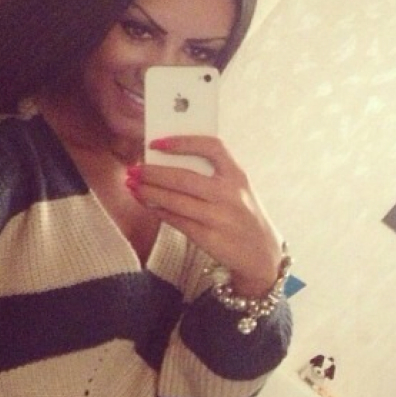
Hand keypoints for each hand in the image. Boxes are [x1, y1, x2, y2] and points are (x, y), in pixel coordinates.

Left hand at [128, 136, 282, 296]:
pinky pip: (177, 220)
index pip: (211, 147)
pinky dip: (159, 211)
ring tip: (133, 186)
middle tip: (134, 170)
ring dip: (149, 192)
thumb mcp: (237, 189)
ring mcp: (220, 218)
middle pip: (183, 177)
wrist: (262, 255)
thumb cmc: (241, 214)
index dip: (183, 142)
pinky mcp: (209, 238)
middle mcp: (230, 195)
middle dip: (153, 173)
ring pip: (175, 201)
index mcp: (237, 175)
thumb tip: (166, 161)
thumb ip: (212, 175)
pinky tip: (148, 204)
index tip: (157, 143)